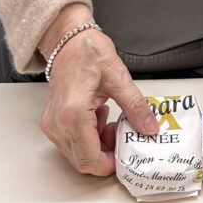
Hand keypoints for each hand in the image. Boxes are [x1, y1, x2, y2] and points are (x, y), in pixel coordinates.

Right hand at [39, 8, 157, 175]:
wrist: (68, 39)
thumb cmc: (87, 51)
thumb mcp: (118, 77)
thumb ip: (136, 107)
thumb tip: (150, 127)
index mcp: (72, 114)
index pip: (90, 159)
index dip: (111, 163)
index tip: (126, 153)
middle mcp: (57, 123)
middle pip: (83, 160)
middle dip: (106, 153)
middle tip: (121, 134)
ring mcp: (52, 123)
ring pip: (77, 153)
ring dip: (98, 144)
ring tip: (110, 120)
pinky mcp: (52, 120)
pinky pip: (71, 141)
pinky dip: (89, 136)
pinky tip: (98, 116)